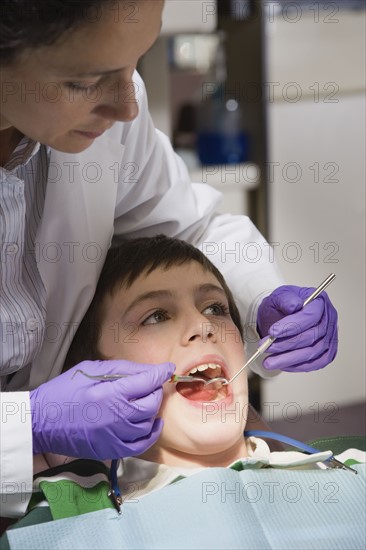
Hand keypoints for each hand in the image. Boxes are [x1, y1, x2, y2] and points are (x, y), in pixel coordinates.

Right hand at [30, 360, 174, 459]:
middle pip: (152, 403)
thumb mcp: (90, 370)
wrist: (40, 421)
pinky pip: (140, 445)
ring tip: (147, 400)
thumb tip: (147, 369)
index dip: (161, 373)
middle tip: (153, 384)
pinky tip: (153, 423)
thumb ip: (121, 369)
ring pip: (148, 424)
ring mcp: (114, 436)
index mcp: (110, 394)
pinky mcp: (110, 450)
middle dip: (156, 390)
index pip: (147, 382)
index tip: (167, 369)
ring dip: (153, 410)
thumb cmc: (63, 391)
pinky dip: (151, 434)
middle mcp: (116, 417)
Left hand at [257, 285, 337, 371]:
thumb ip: (286, 299)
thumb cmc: (282, 305)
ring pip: (313, 352)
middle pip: (312, 336)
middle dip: (286, 344)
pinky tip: (283, 365)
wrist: (281, 315)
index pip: (311, 316)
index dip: (292, 325)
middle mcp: (329, 319)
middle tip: (266, 347)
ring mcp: (330, 337)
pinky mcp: (326, 352)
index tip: (273, 332)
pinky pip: (317, 363)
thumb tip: (294, 305)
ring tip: (269, 361)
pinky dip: (299, 366)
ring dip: (289, 358)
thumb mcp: (279, 296)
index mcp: (320, 302)